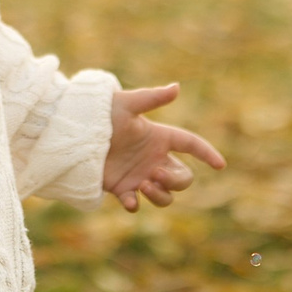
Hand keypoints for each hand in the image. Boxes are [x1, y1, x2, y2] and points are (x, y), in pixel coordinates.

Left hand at [101, 82, 225, 211]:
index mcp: (158, 137)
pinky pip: (136, 204)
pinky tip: (129, 200)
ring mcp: (138, 175)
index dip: (206, 153)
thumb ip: (151, 98)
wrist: (71, 132)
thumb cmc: (98, 113)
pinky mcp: (120, 188)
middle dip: (177, 180)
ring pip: (165, 196)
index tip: (220, 165)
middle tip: (154, 173)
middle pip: (183, 178)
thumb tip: (177, 87)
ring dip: (161, 195)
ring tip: (143, 185)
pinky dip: (135, 205)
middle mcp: (153, 158)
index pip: (190, 145)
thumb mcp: (126, 104)